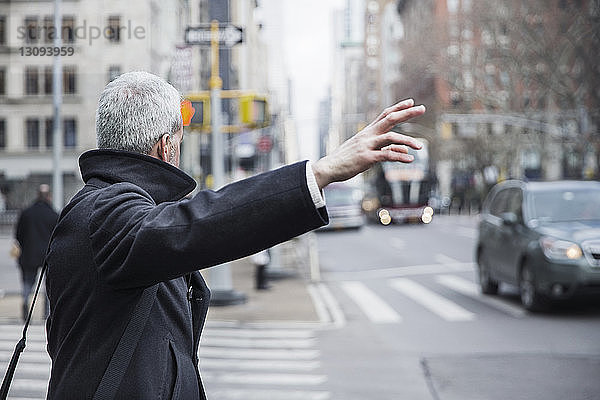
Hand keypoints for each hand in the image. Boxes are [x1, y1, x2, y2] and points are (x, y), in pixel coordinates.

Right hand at [311, 99, 425, 188]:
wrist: (330, 167)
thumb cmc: (348, 160)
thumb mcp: (368, 152)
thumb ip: (386, 149)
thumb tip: (404, 150)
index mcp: (368, 132)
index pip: (385, 114)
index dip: (399, 107)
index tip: (412, 102)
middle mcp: (368, 135)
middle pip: (390, 119)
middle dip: (407, 113)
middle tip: (422, 108)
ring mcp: (367, 145)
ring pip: (391, 138)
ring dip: (407, 141)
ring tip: (420, 146)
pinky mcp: (367, 158)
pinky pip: (387, 155)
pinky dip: (400, 157)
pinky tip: (410, 160)